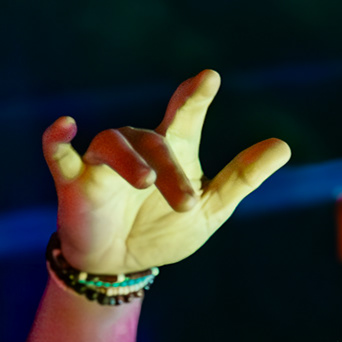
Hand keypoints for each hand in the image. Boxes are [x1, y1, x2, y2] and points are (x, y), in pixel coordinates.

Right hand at [43, 69, 290, 273]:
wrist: (123, 263)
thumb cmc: (166, 228)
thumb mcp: (212, 208)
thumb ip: (243, 177)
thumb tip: (284, 146)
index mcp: (174, 150)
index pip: (185, 115)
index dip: (195, 96)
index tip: (210, 77)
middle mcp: (139, 148)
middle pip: (155, 141)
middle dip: (172, 172)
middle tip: (187, 204)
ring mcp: (104, 162)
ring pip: (115, 144)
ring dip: (132, 163)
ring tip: (146, 183)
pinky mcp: (74, 180)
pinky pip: (61, 153)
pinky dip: (58, 138)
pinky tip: (64, 125)